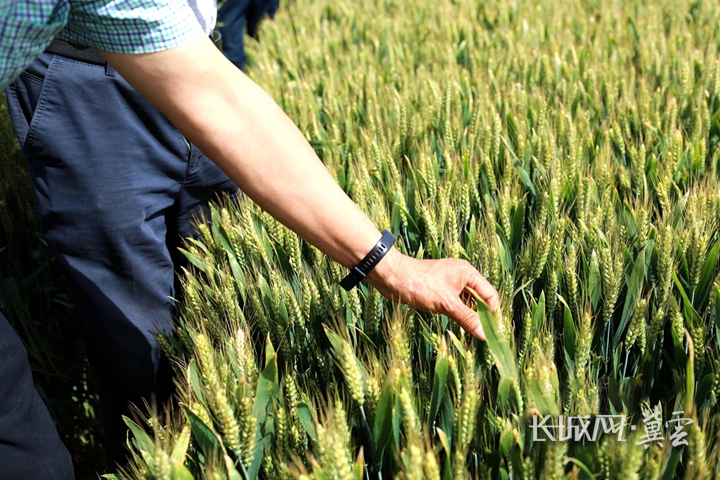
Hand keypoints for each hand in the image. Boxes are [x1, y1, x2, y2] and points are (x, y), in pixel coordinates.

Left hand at [366, 248, 499, 340]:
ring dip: (472, 317)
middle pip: (480, 299)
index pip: (489, 295)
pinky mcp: (440, 291)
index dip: (494, 314)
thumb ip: (468, 318)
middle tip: (487, 337)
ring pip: (468, 303)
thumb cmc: (420, 285)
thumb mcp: (446, 304)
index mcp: (468, 273)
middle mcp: (462, 276)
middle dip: (484, 316)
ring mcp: (451, 284)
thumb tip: (486, 335)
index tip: (495, 333)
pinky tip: (462, 327)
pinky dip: (460, 315)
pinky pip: (456, 304)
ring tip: (476, 335)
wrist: (392, 277)